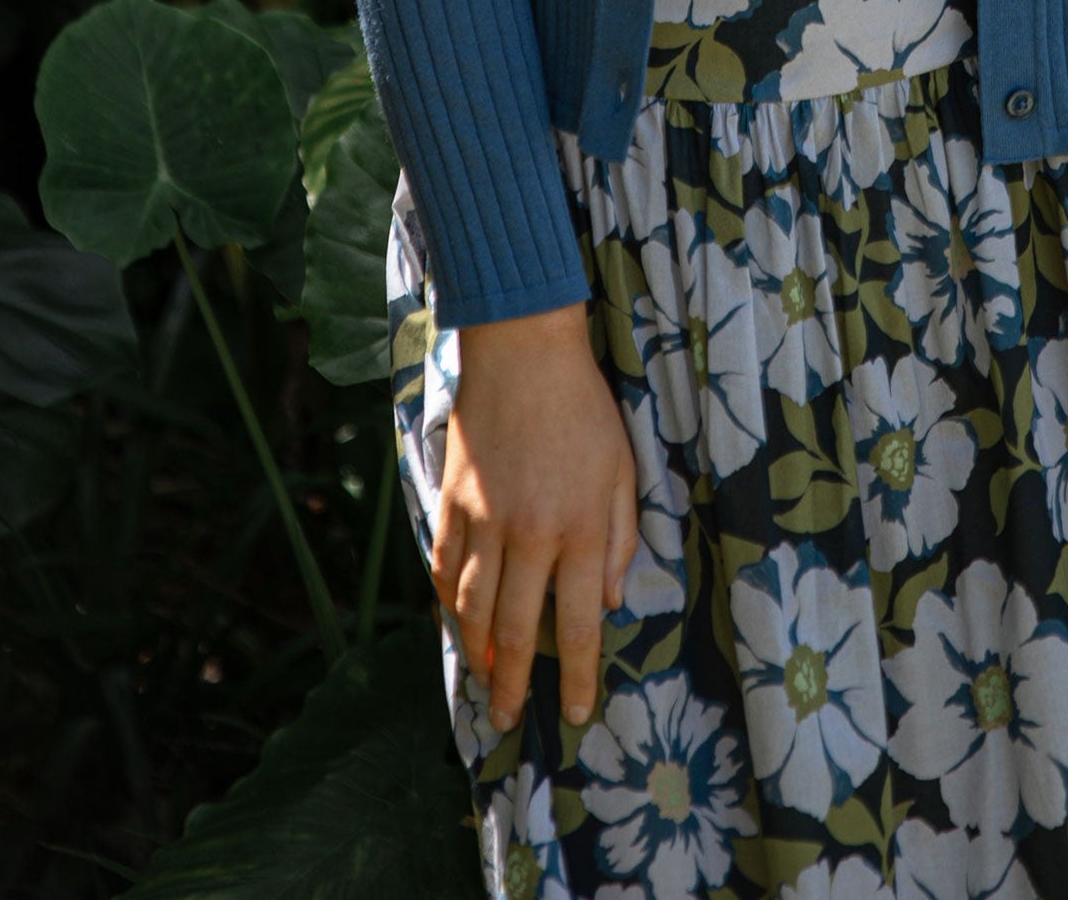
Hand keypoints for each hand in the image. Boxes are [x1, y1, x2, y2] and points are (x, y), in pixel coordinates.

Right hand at [432, 301, 640, 733]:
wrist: (523, 350)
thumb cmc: (584, 408)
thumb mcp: (623, 469)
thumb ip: (620, 538)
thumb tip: (608, 599)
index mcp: (580, 530)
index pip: (580, 624)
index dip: (579, 676)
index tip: (577, 713)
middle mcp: (529, 536)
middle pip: (516, 632)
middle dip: (513, 685)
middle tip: (511, 718)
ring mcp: (483, 522)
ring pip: (472, 611)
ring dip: (476, 654)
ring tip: (483, 680)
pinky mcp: (452, 503)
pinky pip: (444, 570)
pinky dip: (448, 604)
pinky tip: (458, 621)